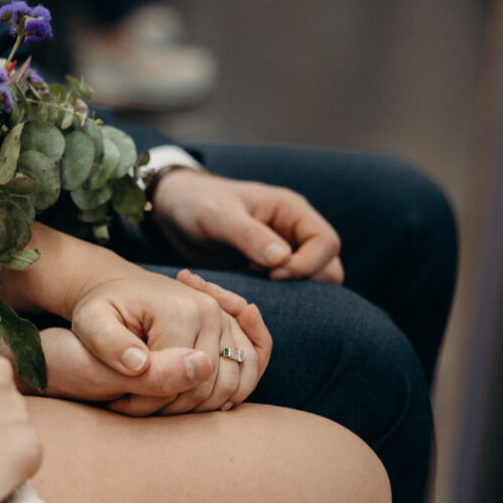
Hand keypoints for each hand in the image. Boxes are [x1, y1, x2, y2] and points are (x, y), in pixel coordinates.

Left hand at [68, 270, 267, 414]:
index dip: (148, 404)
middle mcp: (209, 313)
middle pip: (207, 387)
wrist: (117, 285)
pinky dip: (233, 389)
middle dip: (173, 408)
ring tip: (163, 400)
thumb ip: (112, 345)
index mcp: (179, 313)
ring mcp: (224, 318)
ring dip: (201, 404)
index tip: (119, 403)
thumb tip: (141, 365)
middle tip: (137, 406)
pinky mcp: (229, 325)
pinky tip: (196, 390)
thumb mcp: (91, 323)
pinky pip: (249, 367)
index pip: (176, 383)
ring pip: (231, 384)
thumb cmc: (100, 308)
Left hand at [152, 170, 343, 283]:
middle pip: (327, 267)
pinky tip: (249, 297)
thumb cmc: (198, 203)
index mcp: (292, 211)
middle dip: (306, 283)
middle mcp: (294, 233)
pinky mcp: (266, 271)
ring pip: (310, 283)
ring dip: (292, 295)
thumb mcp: (220, 216)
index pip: (327, 243)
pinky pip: (286, 291)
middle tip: (268, 287)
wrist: (175, 210)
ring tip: (258, 292)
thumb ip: (250, 236)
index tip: (275, 274)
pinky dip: (275, 299)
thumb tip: (284, 260)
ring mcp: (282, 254)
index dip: (309, 264)